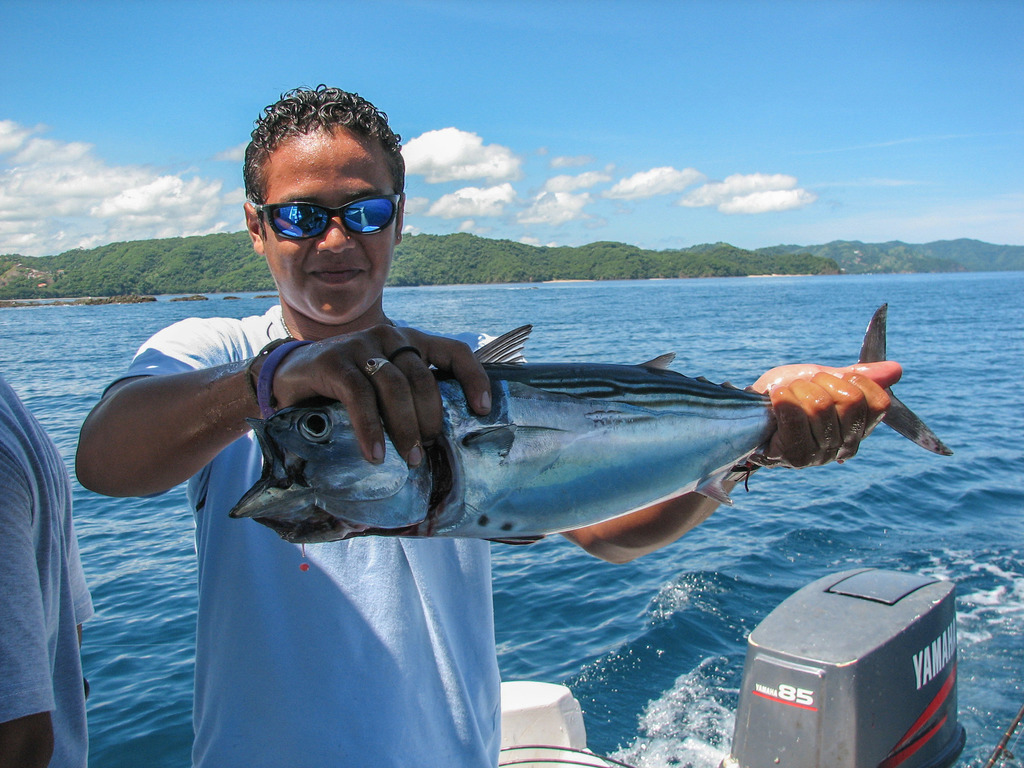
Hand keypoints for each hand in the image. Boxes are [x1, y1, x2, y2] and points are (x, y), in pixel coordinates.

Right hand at [269, 325, 490, 466]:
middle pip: (424, 379)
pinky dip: (371, 429)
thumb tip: (445, 438)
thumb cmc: (346, 387)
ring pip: (396, 388)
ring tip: (410, 459)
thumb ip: (410, 397)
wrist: (289, 377)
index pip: (455, 352)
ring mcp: (361, 345)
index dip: (474, 378)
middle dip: (431, 419)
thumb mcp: (384, 386)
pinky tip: (375, 454)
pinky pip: (360, 397)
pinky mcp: (333, 361)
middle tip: (428, 450)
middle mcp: (390, 336)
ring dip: (406, 428)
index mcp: (411, 341)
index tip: (483, 410)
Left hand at [750, 361, 898, 467]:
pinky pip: (794, 415)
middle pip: (849, 400)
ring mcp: (820, 454)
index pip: (878, 402)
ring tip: (786, 394)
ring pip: (820, 406)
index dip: (853, 380)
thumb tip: (896, 369)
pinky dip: (783, 398)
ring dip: (798, 389)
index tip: (829, 379)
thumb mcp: (823, 380)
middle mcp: (844, 446)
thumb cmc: (788, 397)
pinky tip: (776, 397)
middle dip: (821, 382)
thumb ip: (857, 377)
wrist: (747, 415)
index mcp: (859, 427)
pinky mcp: (794, 455)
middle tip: (804, 386)